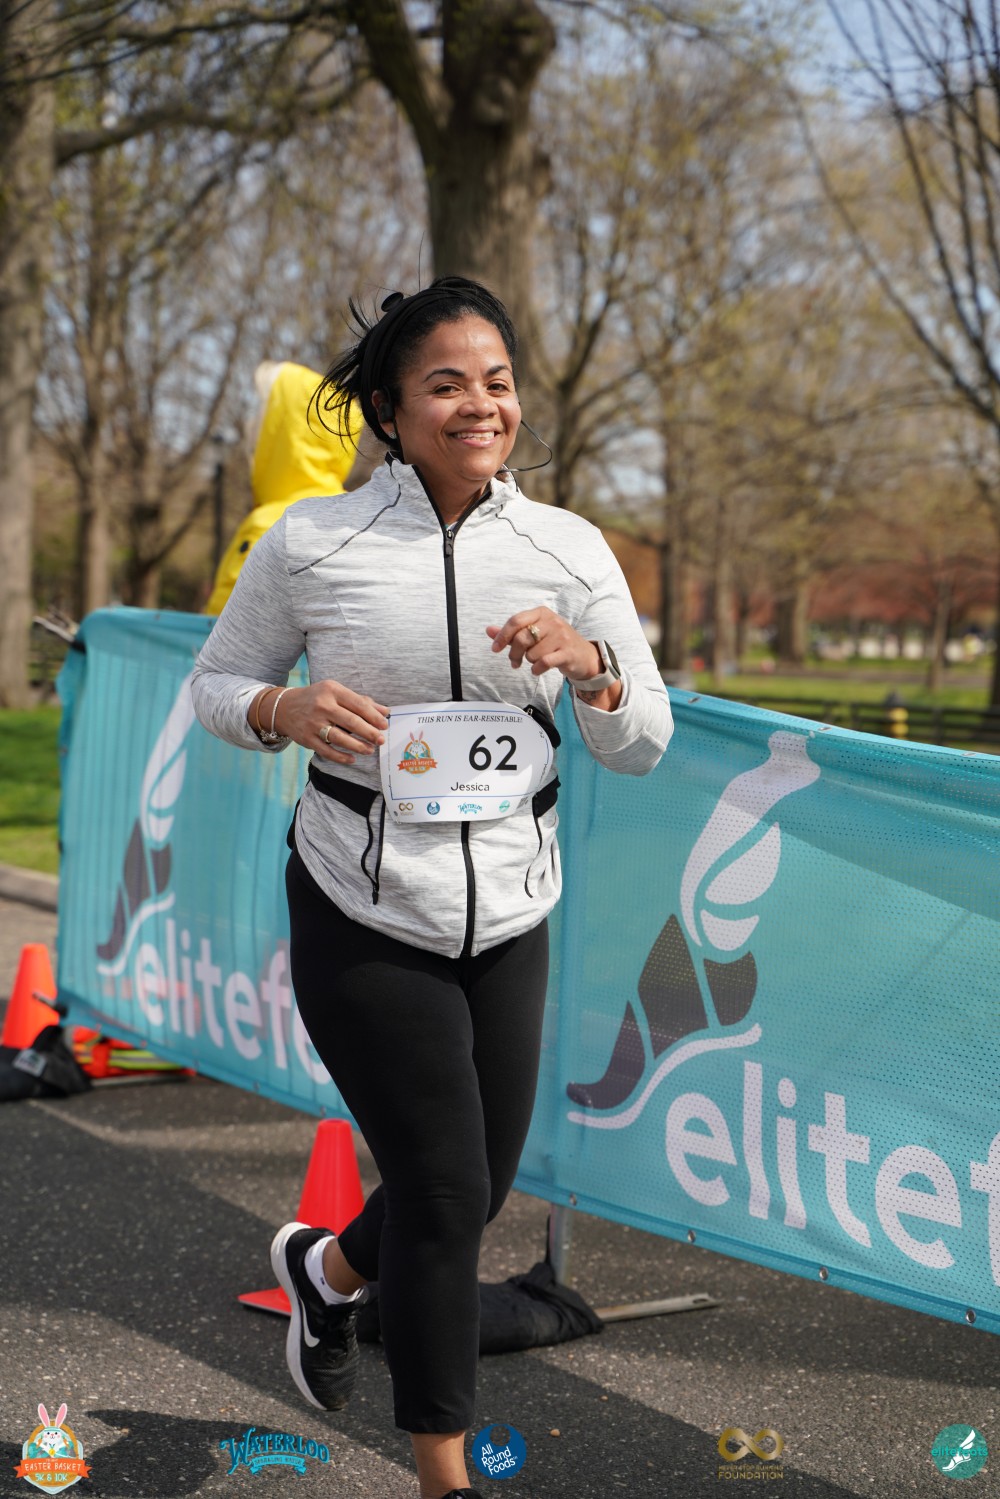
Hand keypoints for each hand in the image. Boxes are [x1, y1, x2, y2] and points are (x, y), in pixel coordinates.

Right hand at [260, 682, 388, 764]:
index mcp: (332, 691)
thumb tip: (385, 711)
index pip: (358, 704)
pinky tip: (352, 759)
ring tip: (370, 750)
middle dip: (369, 732)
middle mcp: (322, 706)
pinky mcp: (307, 738)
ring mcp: (313, 723)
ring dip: (357, 746)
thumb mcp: (336, 693)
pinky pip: (326, 751)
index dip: (373, 716)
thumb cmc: (318, 699)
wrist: (285, 707)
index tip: (384, 725)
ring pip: (339, 738)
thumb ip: (361, 701)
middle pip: (351, 722)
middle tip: (380, 740)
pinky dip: (340, 757)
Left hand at [486, 608, 600, 679]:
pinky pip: (544, 662)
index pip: (516, 621)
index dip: (502, 636)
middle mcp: (552, 621)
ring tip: (536, 660)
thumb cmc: (554, 642)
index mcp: (542, 613)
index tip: (495, 649)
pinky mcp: (567, 652)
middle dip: (513, 653)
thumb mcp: (534, 633)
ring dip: (530, 661)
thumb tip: (488, 630)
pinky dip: (537, 669)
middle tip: (514, 662)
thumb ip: (511, 632)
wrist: (583, 655)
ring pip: (532, 653)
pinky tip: (538, 669)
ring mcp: (561, 636)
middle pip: (521, 638)